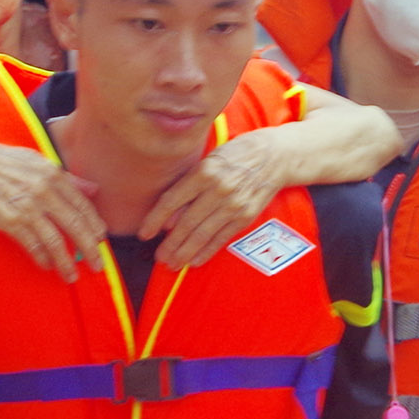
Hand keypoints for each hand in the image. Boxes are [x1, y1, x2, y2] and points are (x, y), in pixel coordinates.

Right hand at [0, 139, 103, 282]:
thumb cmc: (2, 162)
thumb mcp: (37, 161)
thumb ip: (67, 178)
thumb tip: (94, 189)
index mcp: (53, 175)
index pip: (83, 205)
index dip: (95, 226)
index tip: (100, 240)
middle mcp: (44, 192)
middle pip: (75, 226)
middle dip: (90, 249)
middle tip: (98, 266)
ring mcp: (27, 208)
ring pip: (55, 241)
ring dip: (66, 262)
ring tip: (71, 276)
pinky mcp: (10, 221)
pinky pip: (32, 245)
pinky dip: (42, 258)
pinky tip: (47, 265)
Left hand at [139, 129, 280, 268]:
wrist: (275, 156)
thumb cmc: (236, 154)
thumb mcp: (208, 161)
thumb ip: (188, 186)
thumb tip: (169, 218)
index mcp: (204, 172)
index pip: (171, 200)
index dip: (154, 219)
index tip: (144, 234)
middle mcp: (218, 190)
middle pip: (186, 222)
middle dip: (170, 244)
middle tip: (158, 257)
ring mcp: (234, 205)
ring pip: (203, 234)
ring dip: (185, 252)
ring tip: (172, 263)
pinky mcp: (246, 216)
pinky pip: (222, 238)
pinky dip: (206, 251)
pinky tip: (194, 261)